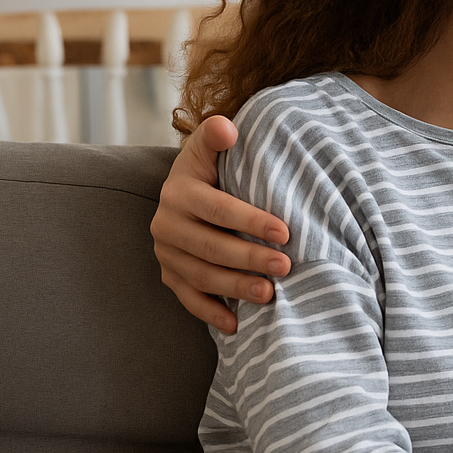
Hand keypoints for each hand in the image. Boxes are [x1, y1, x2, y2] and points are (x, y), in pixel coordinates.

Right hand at [151, 115, 290, 333]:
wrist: (188, 190)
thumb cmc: (212, 168)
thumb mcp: (210, 147)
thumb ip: (216, 136)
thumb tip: (227, 128)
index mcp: (178, 192)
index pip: (218, 209)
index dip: (252, 221)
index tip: (286, 233)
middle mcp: (166, 224)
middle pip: (211, 247)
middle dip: (250, 259)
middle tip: (286, 267)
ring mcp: (166, 253)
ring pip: (202, 275)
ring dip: (236, 288)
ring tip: (270, 295)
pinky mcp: (170, 274)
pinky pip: (188, 298)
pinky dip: (211, 312)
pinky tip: (237, 324)